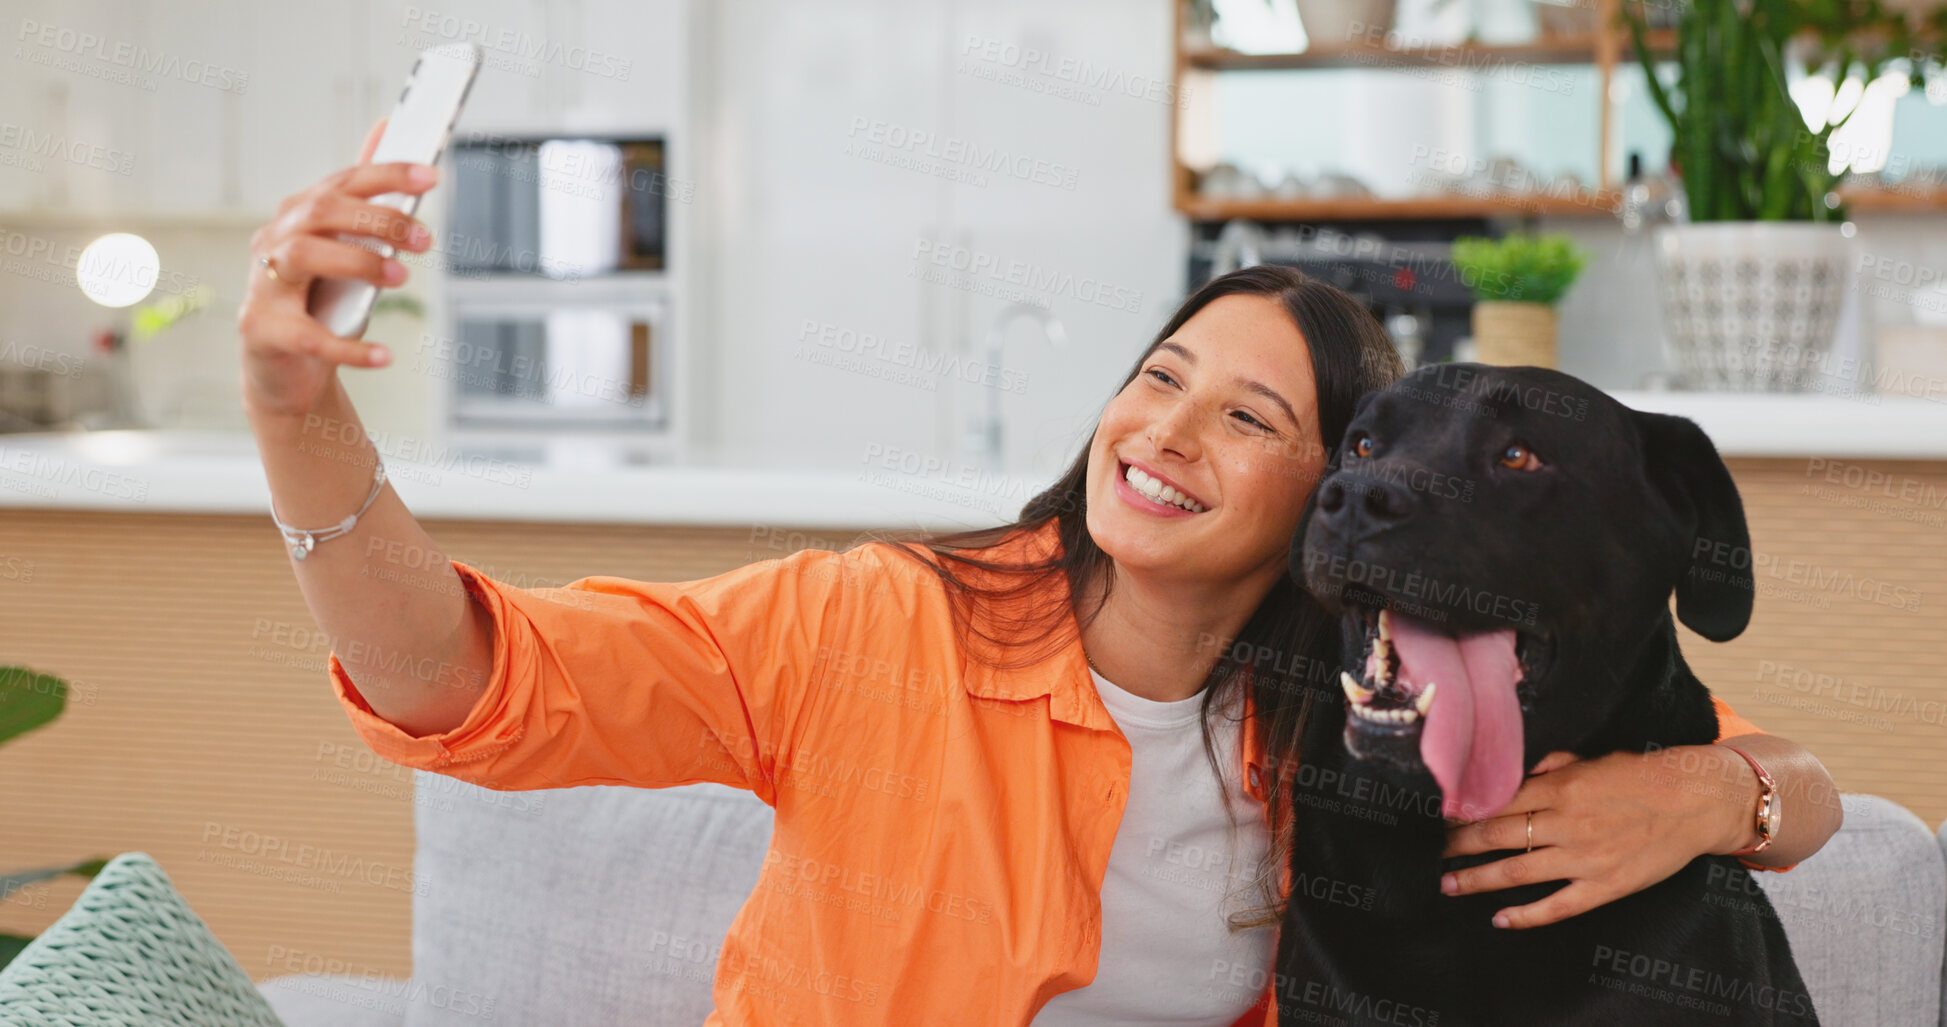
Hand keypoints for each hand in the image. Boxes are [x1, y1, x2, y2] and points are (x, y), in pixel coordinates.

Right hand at [238, 119, 438, 418]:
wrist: (284, 369)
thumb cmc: (319, 301)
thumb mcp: (345, 247)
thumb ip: (364, 198)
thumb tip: (385, 129)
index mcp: (298, 216)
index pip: (343, 183)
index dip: (387, 175)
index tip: (432, 176)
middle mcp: (274, 242)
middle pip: (321, 212)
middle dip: (378, 220)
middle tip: (425, 239)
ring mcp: (264, 285)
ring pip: (303, 257)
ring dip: (359, 263)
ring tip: (402, 279)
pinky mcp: (264, 331)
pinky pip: (310, 336)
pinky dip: (351, 347)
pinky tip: (385, 355)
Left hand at [1437, 747, 1748, 928]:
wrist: (1695, 800)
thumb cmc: (1642, 776)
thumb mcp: (1594, 759)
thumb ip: (1554, 764)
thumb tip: (1520, 769)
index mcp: (1562, 786)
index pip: (1498, 801)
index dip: (1465, 811)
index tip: (1442, 817)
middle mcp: (1567, 822)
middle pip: (1497, 835)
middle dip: (1459, 844)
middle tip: (1436, 852)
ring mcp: (1586, 857)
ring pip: (1517, 872)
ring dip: (1476, 879)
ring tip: (1449, 884)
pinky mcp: (1605, 886)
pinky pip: (1557, 906)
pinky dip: (1525, 915)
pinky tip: (1499, 918)